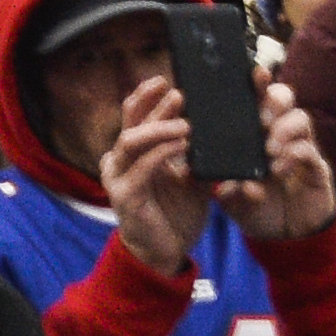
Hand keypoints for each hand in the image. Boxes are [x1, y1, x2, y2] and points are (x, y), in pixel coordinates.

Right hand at [99, 76, 210, 274]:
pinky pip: (143, 167)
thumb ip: (196, 158)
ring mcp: (118, 177)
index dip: (150, 98)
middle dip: (153, 104)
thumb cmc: (175, 215)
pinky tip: (183, 146)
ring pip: (132, 140)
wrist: (166, 254)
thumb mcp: (191, 180)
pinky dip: (163, 153)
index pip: (136, 117)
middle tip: (178, 92)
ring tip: (186, 124)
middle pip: (131, 121)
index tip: (170, 82)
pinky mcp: (125, 196)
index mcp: (133, 154)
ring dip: (159, 128)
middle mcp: (119, 160)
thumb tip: (217, 132)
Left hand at [210, 81, 335, 245]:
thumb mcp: (230, 197)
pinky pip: (310, 150)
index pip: (257, 97)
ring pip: (300, 118)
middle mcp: (280, 133)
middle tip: (260, 120)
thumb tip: (225, 180)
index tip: (254, 73)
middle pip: (284, 97)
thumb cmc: (255, 207)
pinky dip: (293, 155)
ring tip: (268, 151)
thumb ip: (224, 187)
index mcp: (255, 132)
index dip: (257, 81)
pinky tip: (278, 169)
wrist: (285, 237)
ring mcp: (301, 148)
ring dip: (282, 130)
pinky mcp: (317, 168)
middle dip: (272, 101)